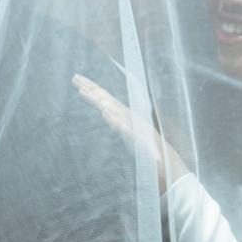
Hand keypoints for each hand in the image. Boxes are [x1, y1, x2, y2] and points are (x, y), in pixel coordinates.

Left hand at [72, 73, 189, 194]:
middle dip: (92, 89)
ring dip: (100, 101)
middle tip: (74, 78)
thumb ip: (118, 122)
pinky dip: (115, 120)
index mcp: (125, 116)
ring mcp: (134, 127)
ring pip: (114, 111)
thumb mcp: (129, 133)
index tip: (77, 79)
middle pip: (108, 100)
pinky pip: (125, 128)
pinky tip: (105, 113)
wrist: (167, 164)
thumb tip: (106, 111)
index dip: (93, 88)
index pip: (106, 100)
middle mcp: (129, 117)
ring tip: (84, 92)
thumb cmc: (147, 150)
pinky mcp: (139, 139)